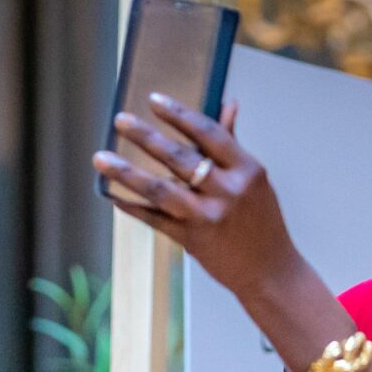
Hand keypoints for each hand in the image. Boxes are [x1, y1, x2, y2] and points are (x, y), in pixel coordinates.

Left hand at [93, 97, 303, 302]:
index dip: (179, 114)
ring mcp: (208, 217)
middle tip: (120, 120)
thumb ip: (232, 144)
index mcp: (246, 170)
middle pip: (180, 158)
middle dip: (146, 137)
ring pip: (160, 189)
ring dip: (127, 173)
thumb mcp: (254, 180)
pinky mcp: (192, 240)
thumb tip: (229, 105)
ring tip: (101, 158)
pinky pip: (155, 219)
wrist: (270, 272)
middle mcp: (227, 191)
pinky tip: (114, 195)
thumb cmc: (262, 223)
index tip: (154, 100)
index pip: (209, 133)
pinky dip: (133, 207)